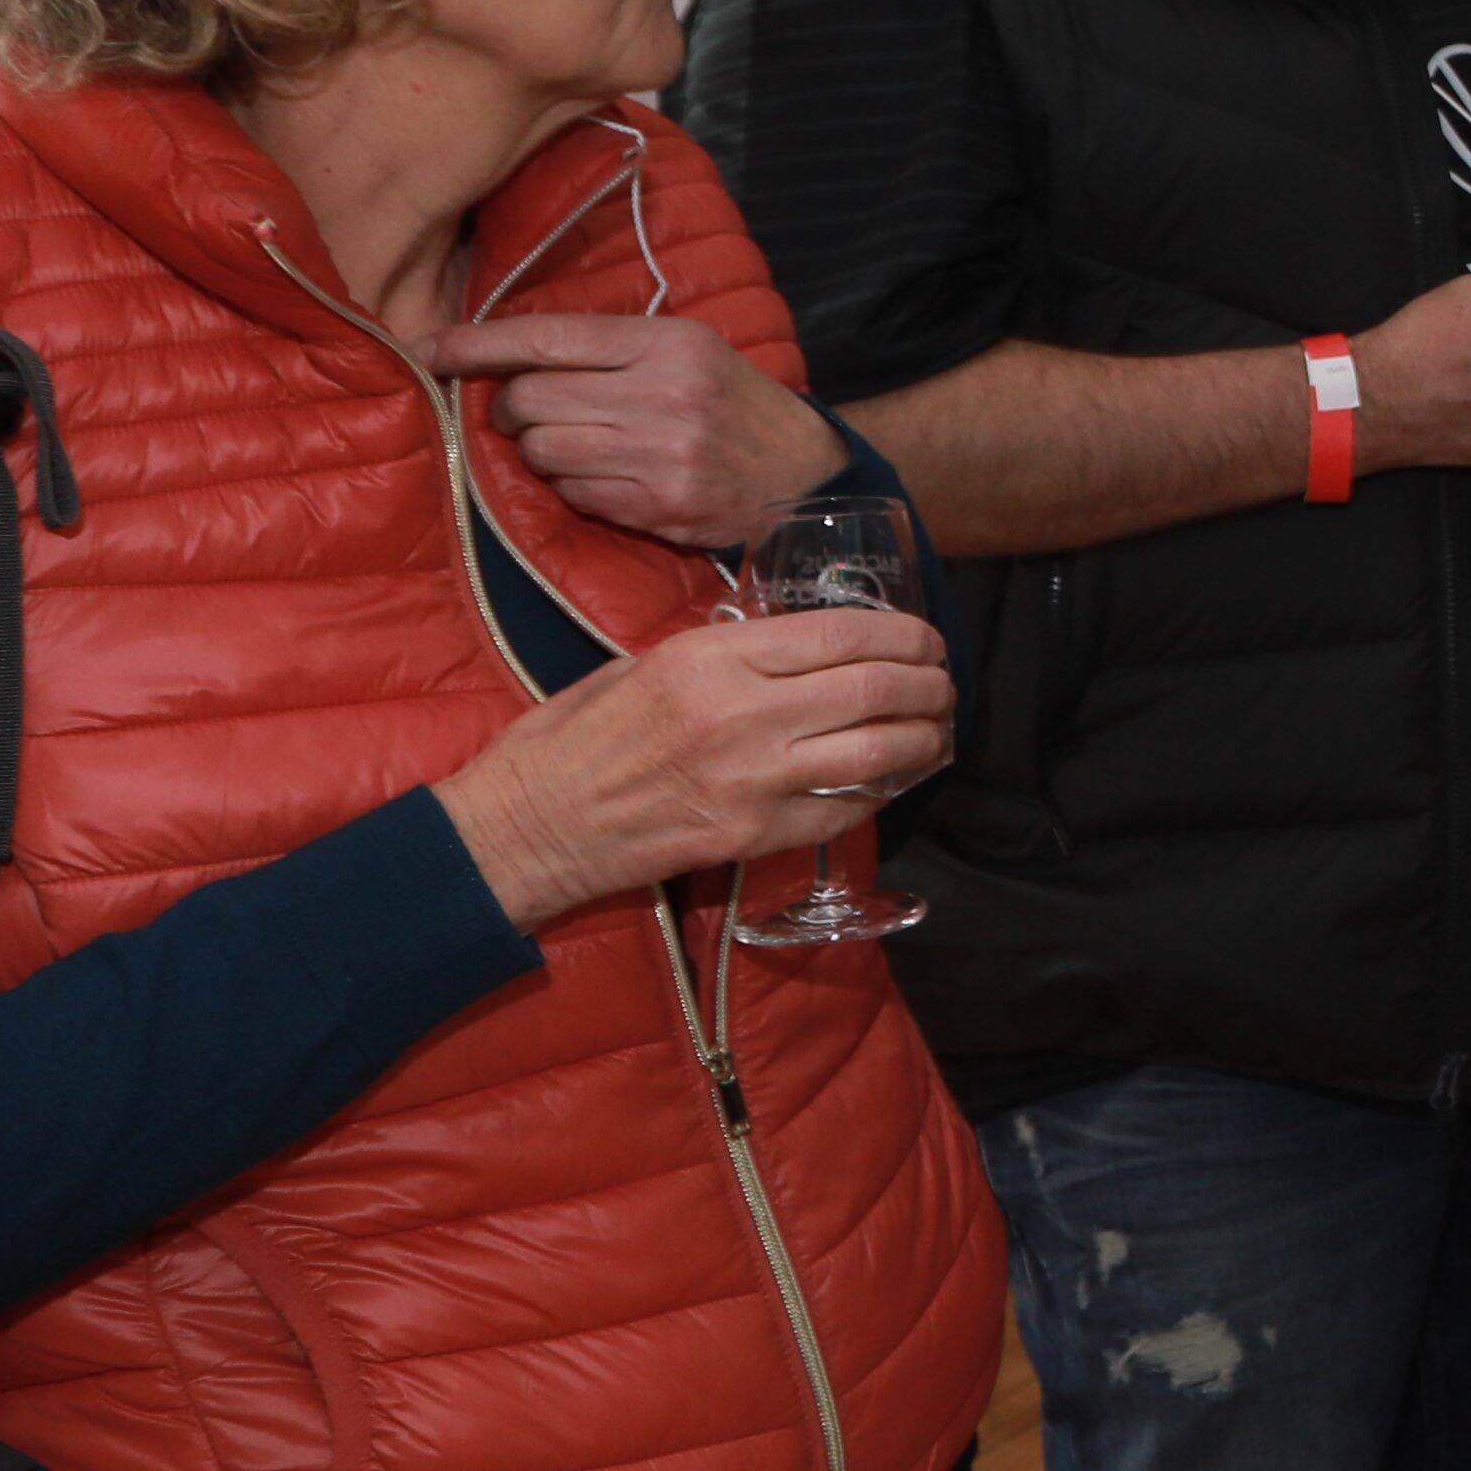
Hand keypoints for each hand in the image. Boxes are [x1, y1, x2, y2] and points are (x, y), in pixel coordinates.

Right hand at [432, 608, 952, 932]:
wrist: (526, 827)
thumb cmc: (573, 738)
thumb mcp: (644, 664)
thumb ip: (726, 654)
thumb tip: (799, 646)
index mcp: (712, 658)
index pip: (842, 633)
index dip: (905, 633)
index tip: (927, 638)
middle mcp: (742, 715)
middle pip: (876, 687)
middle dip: (930, 683)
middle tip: (944, 683)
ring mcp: (751, 782)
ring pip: (878, 752)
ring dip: (925, 738)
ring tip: (938, 728)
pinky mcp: (751, 837)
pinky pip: (844, 809)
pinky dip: (883, 790)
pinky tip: (895, 777)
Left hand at [437, 311, 844, 549]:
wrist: (806, 473)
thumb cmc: (733, 402)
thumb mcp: (687, 350)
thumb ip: (607, 349)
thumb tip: (506, 360)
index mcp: (668, 344)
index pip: (549, 339)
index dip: (480, 345)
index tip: (430, 350)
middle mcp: (664, 397)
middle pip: (530, 399)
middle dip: (511, 406)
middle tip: (527, 410)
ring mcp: (660, 458)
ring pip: (540, 451)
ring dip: (540, 450)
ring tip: (579, 445)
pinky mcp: (658, 509)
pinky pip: (571, 494)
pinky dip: (572, 486)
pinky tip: (607, 477)